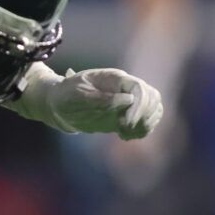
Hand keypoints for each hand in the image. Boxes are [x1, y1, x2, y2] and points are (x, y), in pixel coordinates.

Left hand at [11, 64, 162, 139]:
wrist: (59, 104)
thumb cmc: (65, 95)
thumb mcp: (76, 94)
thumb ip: (99, 97)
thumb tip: (126, 100)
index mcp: (114, 78)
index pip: (138, 87)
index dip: (138, 105)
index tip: (126, 123)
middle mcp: (126, 88)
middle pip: (152, 97)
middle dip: (143, 116)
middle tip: (123, 129)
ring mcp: (129, 101)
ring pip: (154, 108)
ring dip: (145, 124)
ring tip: (125, 133)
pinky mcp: (127, 115)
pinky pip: (148, 120)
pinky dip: (143, 130)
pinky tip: (126, 136)